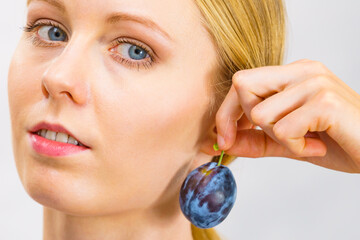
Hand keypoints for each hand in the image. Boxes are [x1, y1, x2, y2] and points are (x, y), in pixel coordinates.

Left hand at [214, 59, 359, 172]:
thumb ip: (254, 141)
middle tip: (276, 138)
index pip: (241, 82)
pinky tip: (318, 144)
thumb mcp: (287, 143)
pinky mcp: (325, 101)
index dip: (226, 112)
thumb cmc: (336, 141)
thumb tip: (221, 144)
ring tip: (306, 140)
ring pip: (260, 113)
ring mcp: (314, 83)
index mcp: (291, 75)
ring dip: (279, 138)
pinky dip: (296, 147)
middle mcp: (302, 71)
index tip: (224, 139)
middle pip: (242, 85)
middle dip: (246, 121)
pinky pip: (283, 130)